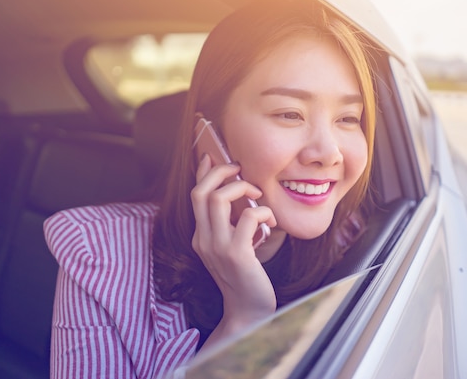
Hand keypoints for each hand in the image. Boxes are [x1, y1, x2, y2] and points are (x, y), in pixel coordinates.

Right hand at [190, 155, 276, 346]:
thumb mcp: (231, 247)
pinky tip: (271, 222)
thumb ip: (230, 225)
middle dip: (220, 172)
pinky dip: (263, 212)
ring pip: (218, 199)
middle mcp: (204, 240)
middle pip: (201, 192)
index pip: (195, 196)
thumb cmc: (246, 277)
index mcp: (201, 236)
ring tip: (258, 195)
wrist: (249, 310)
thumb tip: (241, 196)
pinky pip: (247, 218)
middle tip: (239, 170)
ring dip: (241, 188)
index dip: (202, 172)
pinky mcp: (237, 254)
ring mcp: (218, 247)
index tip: (211, 156)